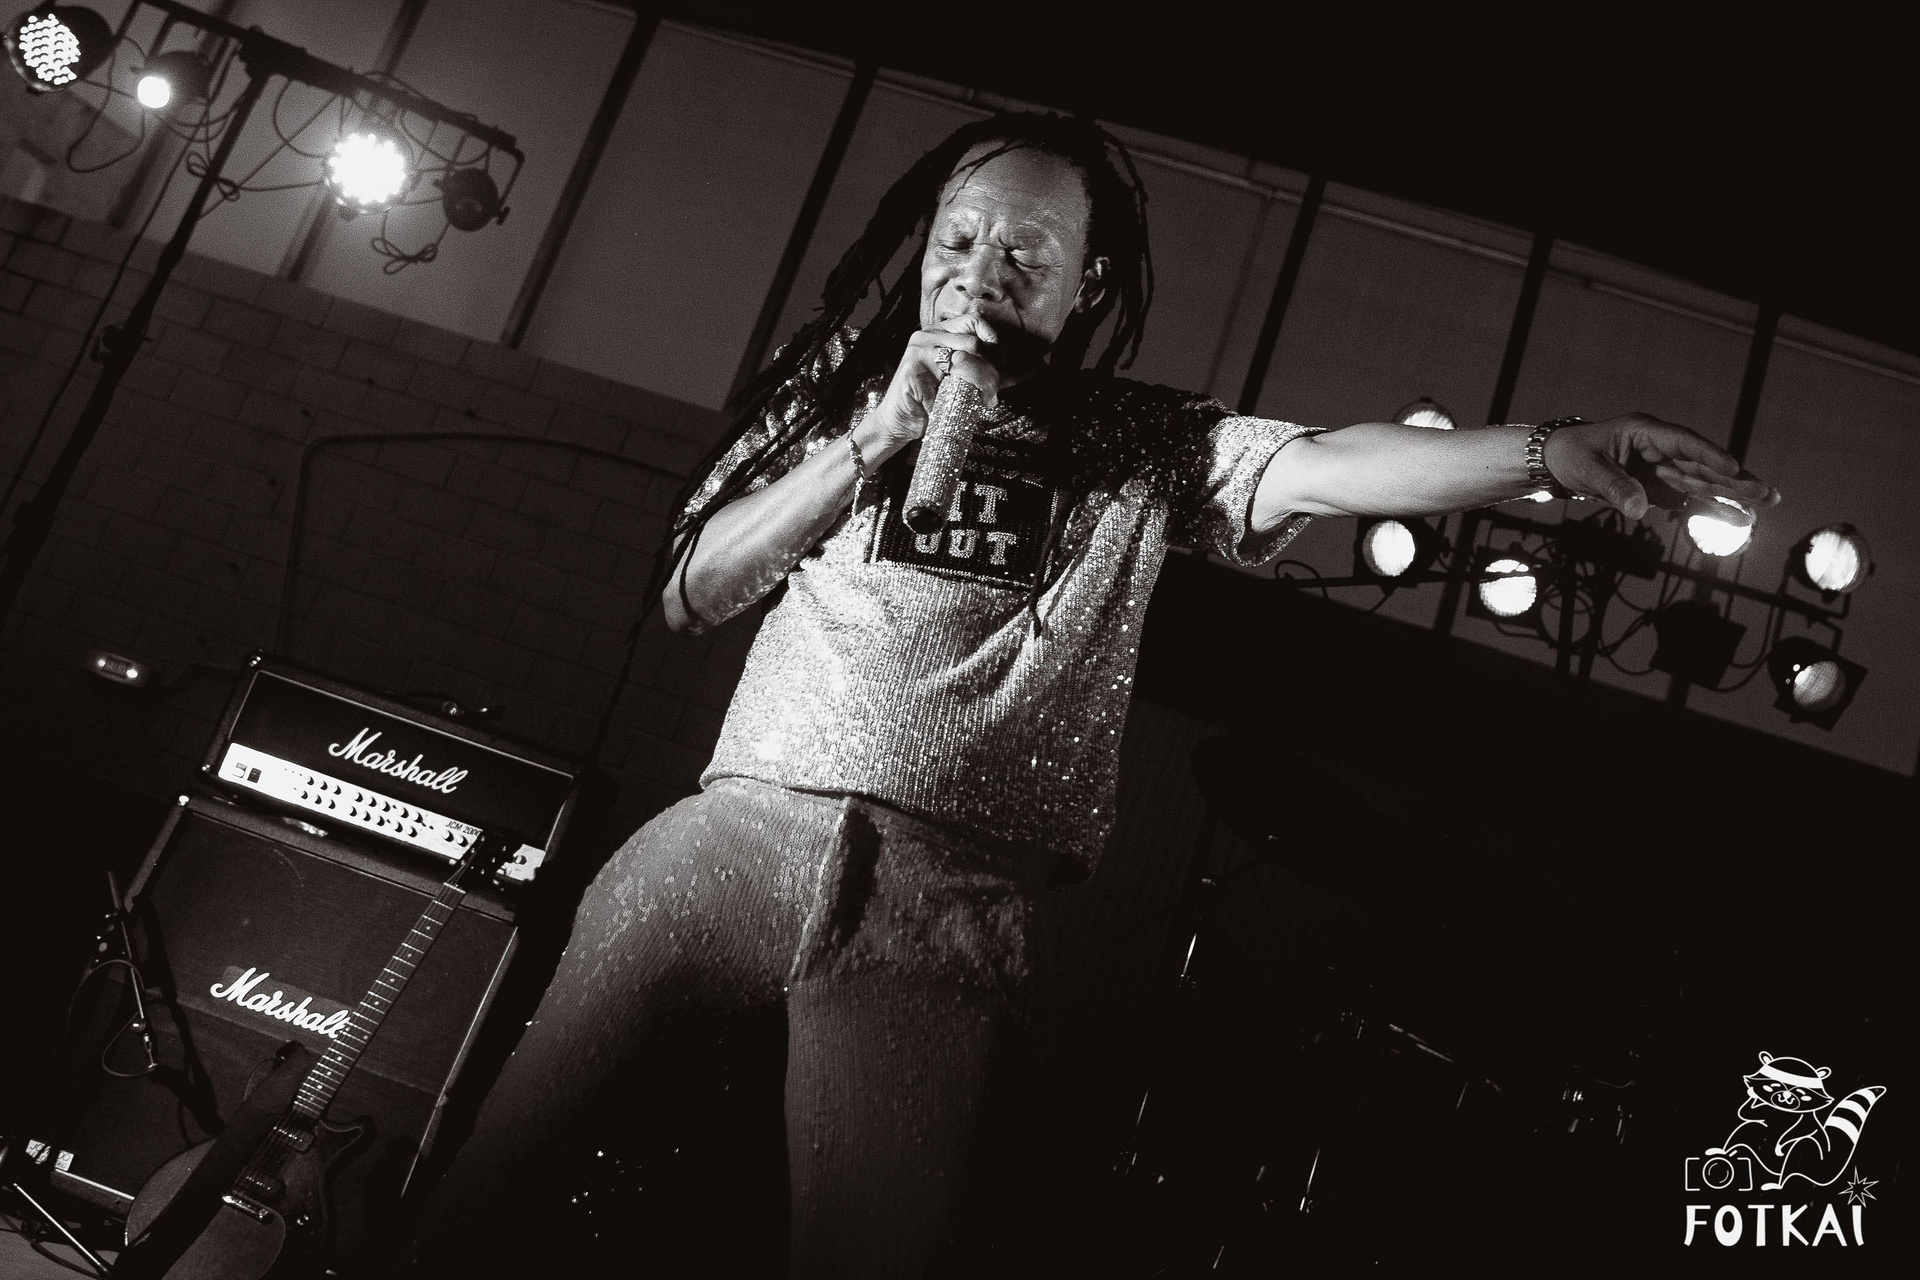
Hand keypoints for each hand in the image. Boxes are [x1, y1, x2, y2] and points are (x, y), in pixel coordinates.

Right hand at [865, 315, 1000, 457]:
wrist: (899, 422)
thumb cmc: (931, 401)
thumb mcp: (959, 379)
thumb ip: (981, 368)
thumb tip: (1017, 368)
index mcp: (939, 332)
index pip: (974, 321)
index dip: (993, 339)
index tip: (1000, 363)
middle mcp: (926, 336)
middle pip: (974, 341)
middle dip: (991, 369)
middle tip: (993, 391)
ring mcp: (917, 351)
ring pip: (965, 357)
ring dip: (981, 381)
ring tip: (984, 398)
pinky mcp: (912, 370)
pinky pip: (948, 379)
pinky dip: (961, 396)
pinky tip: (963, 406)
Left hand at [1542, 413, 1779, 520]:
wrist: (1560, 463)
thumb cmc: (1573, 456)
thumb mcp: (1589, 470)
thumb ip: (1614, 487)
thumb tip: (1640, 510)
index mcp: (1645, 431)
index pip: (1684, 442)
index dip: (1709, 455)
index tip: (1733, 468)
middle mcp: (1661, 448)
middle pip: (1703, 464)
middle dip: (1735, 479)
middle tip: (1767, 492)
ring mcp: (1664, 468)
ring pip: (1704, 481)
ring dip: (1733, 494)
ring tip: (1767, 502)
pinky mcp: (1661, 488)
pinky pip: (1691, 498)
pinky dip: (1713, 508)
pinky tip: (1740, 518)